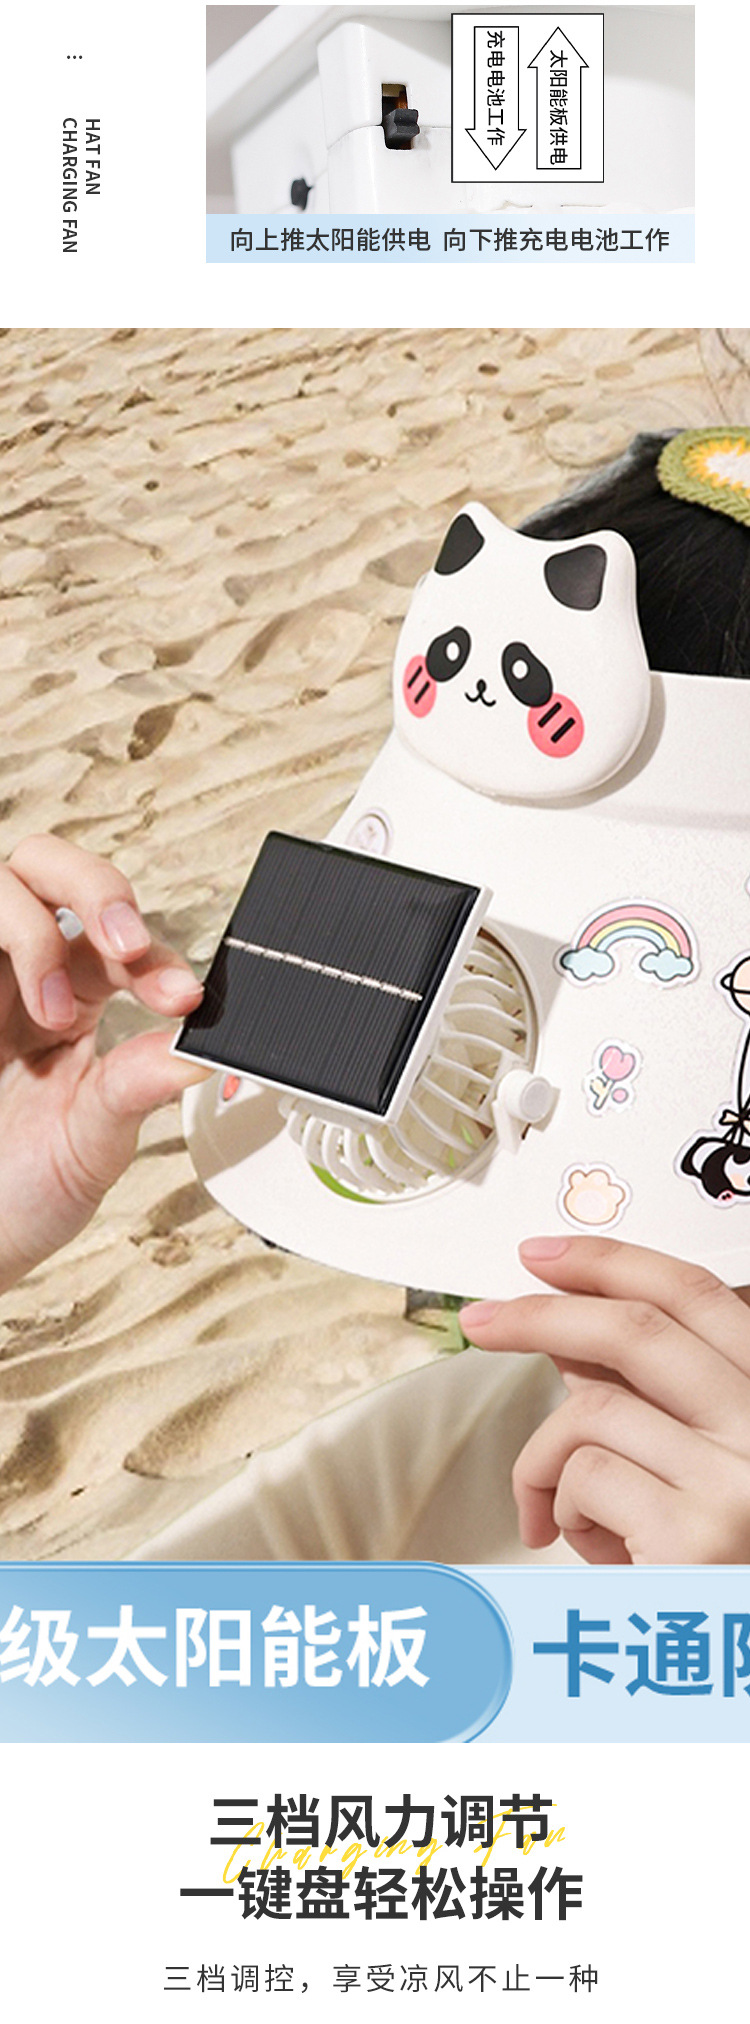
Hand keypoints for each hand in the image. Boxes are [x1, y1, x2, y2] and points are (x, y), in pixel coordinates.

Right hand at [0, 835, 206, 1290]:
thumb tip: (204, 1046)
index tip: (185, 999)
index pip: (120, 942)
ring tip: (52, 1012)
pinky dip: (0, 941)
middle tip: (125, 946)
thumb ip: (137, 1084)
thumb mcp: (93, 1140)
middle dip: (98, 889)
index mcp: (73, 998)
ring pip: (3, 884)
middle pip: (53, 869)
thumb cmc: (18, 1192)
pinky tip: (23, 1007)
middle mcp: (22, 975)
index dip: (156, 957)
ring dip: (37, 931)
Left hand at [460, 1236, 749, 1564]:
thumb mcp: (694, 1468)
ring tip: (559, 1517)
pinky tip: (592, 1554)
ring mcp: (740, 1479)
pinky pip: (581, 1477)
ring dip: (548, 1461)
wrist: (729, 1675)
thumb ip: (647, 1400)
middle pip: (638, 1332)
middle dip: (542, 1313)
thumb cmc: (713, 1573)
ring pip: (592, 1412)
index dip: (616, 1262)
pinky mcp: (695, 1532)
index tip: (546, 1254)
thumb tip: (568, 1334)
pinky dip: (557, 1509)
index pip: (700, 1297)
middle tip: (480, 1319)